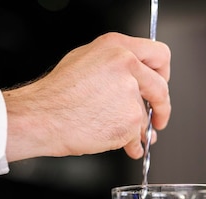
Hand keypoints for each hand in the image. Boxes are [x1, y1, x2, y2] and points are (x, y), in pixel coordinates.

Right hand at [3, 32, 170, 161]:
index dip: (163, 74)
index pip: (159, 55)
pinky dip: (130, 144)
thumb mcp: (85, 62)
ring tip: (128, 137)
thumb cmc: (55, 94)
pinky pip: (136, 135)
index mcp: (117, 47)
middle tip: (159, 118)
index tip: (161, 85)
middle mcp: (126, 65)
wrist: (42, 117)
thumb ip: (115, 67)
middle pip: (160, 88)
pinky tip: (123, 145)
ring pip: (144, 116)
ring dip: (138, 130)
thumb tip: (134, 83)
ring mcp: (129, 93)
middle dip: (162, 108)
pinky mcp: (129, 119)